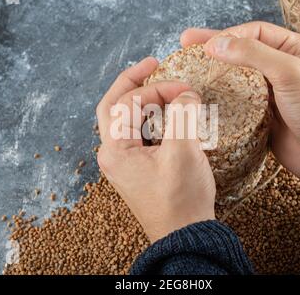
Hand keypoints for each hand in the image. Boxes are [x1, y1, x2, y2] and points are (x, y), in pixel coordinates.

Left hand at [96, 57, 215, 242]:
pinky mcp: (136, 166)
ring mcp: (123, 161)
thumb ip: (183, 115)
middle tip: (152, 64)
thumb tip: (186, 94)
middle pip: (114, 105)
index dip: (159, 88)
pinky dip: (149, 117)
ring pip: (124, 118)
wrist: (184, 235)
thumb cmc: (180, 200)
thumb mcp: (184, 152)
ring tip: (159, 84)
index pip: (130, 102)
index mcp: (116, 149)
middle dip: (132, 81)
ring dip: (141, 98)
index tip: (186, 89)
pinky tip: (165, 111)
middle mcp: (113, 153)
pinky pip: (137, 132)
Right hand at [180, 21, 299, 192]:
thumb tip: (217, 44)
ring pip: (237, 75)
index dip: (229, 35)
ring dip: (215, 70)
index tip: (205, 44)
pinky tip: (204, 92)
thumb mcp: (289, 72)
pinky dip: (221, 95)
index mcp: (296, 49)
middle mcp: (282, 67)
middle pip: (242, 51)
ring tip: (189, 66)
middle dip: (215, 46)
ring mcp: (270, 91)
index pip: (256, 32)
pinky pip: (236, 99)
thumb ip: (253, 54)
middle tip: (186, 43)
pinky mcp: (260, 113)